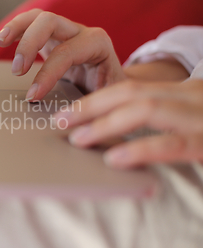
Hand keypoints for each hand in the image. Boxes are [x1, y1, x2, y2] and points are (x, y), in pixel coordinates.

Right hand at [0, 9, 125, 100]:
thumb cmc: (113, 94)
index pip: (66, 52)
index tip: (33, 96)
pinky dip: (14, 30)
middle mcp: (80, 32)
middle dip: (29, 44)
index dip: (46, 73)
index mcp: (97, 44)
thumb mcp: (109, 101)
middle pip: (49, 22)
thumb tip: (75, 126)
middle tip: (17, 72)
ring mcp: (64, 32)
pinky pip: (30, 24)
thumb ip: (94, 108)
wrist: (117, 85)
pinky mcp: (51, 37)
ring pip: (37, 17)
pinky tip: (0, 40)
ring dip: (16, 28)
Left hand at [54, 79, 202, 168]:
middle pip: (131, 92)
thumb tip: (112, 129)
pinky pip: (172, 144)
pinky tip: (114, 159)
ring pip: (146, 109)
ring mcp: (200, 117)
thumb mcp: (190, 118)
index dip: (93, 100)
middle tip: (59, 122)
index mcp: (182, 91)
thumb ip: (160, 119)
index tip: (64, 114)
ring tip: (78, 138)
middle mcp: (190, 97)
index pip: (129, 88)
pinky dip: (140, 149)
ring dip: (106, 123)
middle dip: (90, 106)